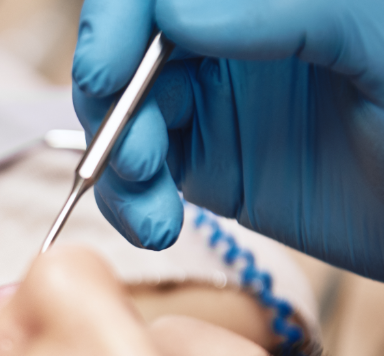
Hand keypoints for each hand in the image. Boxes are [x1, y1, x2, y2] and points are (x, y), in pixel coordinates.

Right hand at [71, 0, 383, 279]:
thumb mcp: (379, 44)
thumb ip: (287, 11)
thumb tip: (176, 11)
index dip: (117, 23)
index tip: (107, 72)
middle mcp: (229, 38)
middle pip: (126, 53)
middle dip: (113, 107)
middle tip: (133, 157)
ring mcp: (213, 100)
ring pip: (123, 117)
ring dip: (117, 166)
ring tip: (151, 211)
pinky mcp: (206, 162)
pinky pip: (139, 175)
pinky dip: (130, 202)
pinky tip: (155, 226)